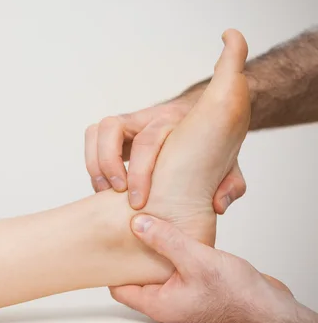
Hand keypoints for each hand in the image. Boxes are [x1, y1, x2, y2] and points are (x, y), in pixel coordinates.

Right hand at [85, 92, 246, 213]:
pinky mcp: (118, 133)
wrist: (207, 118)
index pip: (148, 141)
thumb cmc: (213, 145)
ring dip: (95, 162)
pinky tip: (104, 188)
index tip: (139, 202)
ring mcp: (130, 123)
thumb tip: (217, 205)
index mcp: (174, 122)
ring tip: (103, 191)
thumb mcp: (228, 163)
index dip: (140, 172)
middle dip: (110, 165)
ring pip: (99, 129)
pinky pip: (93, 137)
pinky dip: (93, 161)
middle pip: (115, 128)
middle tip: (117, 194)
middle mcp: (149, 117)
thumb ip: (230, 183)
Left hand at [109, 214, 297, 322]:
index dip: (111, 265)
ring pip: (154, 269)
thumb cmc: (237, 295)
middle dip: (129, 253)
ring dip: (151, 249)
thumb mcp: (196, 260)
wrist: (270, 308)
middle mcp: (165, 302)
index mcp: (158, 303)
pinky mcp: (194, 286)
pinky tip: (170, 231)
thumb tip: (137, 223)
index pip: (119, 288)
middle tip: (122, 227)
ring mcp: (179, 295)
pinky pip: (172, 266)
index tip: (107, 241)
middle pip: (134, 276)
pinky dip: (168, 251)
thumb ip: (165, 240)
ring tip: (144, 223)